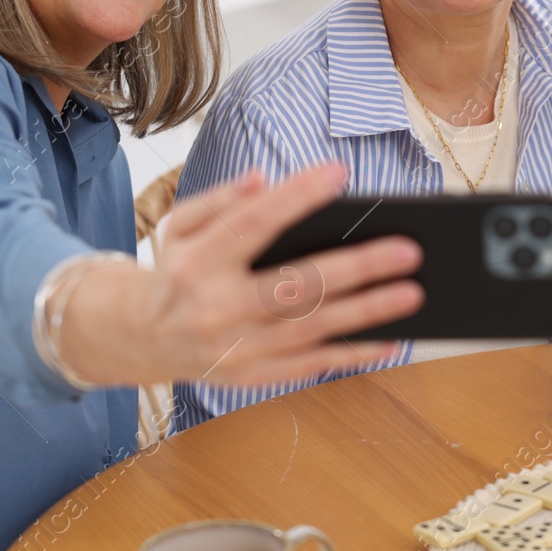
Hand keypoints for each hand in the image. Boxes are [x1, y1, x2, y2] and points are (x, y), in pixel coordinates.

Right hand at [60, 163, 423, 387]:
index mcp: (198, 262)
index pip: (251, 224)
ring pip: (311, 329)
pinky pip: (311, 366)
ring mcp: (235, 349)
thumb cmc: (177, 269)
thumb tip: (262, 180)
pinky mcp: (251, 377)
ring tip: (412, 292)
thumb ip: (221, 200)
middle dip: (355, 268)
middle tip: (408, 250)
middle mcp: (216, 308)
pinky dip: (353, 354)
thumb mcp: (181, 226)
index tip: (339, 173)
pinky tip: (392, 338)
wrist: (139, 337)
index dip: (295, 197)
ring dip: (366, 312)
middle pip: (294, 286)